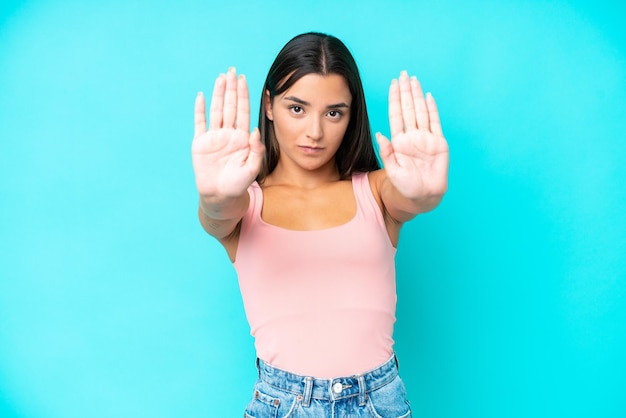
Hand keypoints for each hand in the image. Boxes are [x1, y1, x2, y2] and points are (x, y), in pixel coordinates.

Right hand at [192, 67, 264, 199]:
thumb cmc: (238, 184)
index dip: (244, 95)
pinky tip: (201, 96)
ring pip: (216, 110)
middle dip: (232, 88)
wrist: (221, 197)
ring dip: (218, 94)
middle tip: (232, 70)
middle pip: (231, 106)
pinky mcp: (200, 143)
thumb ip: (256, 150)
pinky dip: (200, 109)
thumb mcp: (252, 168)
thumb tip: (255, 130)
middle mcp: (228, 134)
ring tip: (221, 77)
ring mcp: (214, 137)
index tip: (244, 80)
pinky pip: (200, 123)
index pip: (244, 112)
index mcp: (242, 138)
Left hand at [376, 71, 448, 200]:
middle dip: (405, 91)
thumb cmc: (404, 186)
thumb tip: (380, 134)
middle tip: (404, 74)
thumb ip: (387, 152)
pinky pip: (435, 123)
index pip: (396, 115)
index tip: (393, 84)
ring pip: (421, 112)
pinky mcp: (438, 143)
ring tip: (414, 80)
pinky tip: (428, 97)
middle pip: (408, 109)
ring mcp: (426, 138)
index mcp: (399, 141)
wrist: (421, 197)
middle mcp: (412, 136)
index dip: (395, 99)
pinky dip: (432, 110)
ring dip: (417, 96)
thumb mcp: (392, 170)